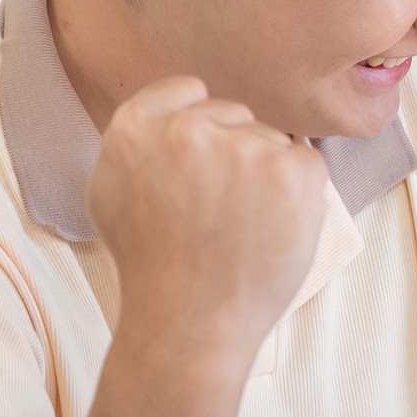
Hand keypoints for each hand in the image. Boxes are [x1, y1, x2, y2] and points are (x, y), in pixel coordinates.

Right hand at [85, 75, 327, 350]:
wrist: (189, 324)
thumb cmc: (151, 266)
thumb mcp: (111, 190)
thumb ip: (141, 140)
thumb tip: (179, 106)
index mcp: (137, 126)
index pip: (187, 91)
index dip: (199, 129)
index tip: (198, 166)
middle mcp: (188, 127)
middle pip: (234, 116)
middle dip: (234, 154)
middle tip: (218, 210)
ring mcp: (244, 147)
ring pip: (271, 141)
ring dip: (266, 176)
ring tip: (241, 228)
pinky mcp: (292, 170)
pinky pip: (305, 163)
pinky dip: (298, 195)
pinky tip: (269, 229)